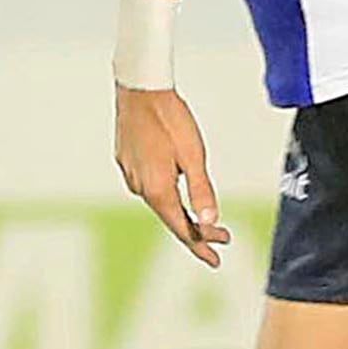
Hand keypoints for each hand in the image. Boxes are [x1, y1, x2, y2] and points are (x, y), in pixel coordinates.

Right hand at [115, 84, 231, 266]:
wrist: (139, 89)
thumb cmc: (169, 117)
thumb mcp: (193, 156)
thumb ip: (201, 191)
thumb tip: (209, 222)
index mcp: (158, 189)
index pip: (182, 229)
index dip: (201, 245)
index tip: (215, 259)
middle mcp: (140, 187)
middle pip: (171, 218)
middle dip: (196, 230)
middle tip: (221, 237)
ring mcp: (131, 174)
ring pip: (160, 201)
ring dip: (181, 210)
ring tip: (201, 213)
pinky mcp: (126, 162)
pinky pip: (149, 185)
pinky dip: (166, 192)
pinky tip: (176, 184)